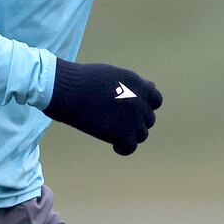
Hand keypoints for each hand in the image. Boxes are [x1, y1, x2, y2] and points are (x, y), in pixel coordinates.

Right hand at [43, 59, 162, 154]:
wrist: (68, 90)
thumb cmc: (82, 80)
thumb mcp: (111, 75)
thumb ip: (127, 86)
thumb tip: (133, 95)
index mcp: (138, 84)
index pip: (155, 100)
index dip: (145, 106)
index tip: (132, 110)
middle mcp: (140, 101)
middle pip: (148, 119)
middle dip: (134, 121)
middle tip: (116, 122)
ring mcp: (133, 118)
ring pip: (141, 134)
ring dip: (129, 134)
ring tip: (112, 132)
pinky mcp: (123, 134)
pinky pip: (130, 147)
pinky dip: (123, 147)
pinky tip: (113, 144)